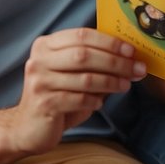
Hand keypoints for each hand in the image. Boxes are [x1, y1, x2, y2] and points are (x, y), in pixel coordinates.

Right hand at [9, 28, 145, 154]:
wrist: (28, 128)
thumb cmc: (57, 96)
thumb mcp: (73, 74)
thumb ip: (93, 61)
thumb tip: (129, 56)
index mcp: (46, 45)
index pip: (82, 35)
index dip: (109, 42)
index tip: (131, 51)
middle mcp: (39, 60)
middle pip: (84, 55)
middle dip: (116, 62)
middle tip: (137, 69)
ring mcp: (39, 81)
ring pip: (84, 78)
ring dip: (111, 81)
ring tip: (125, 86)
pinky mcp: (43, 103)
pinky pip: (77, 98)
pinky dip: (93, 100)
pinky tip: (100, 103)